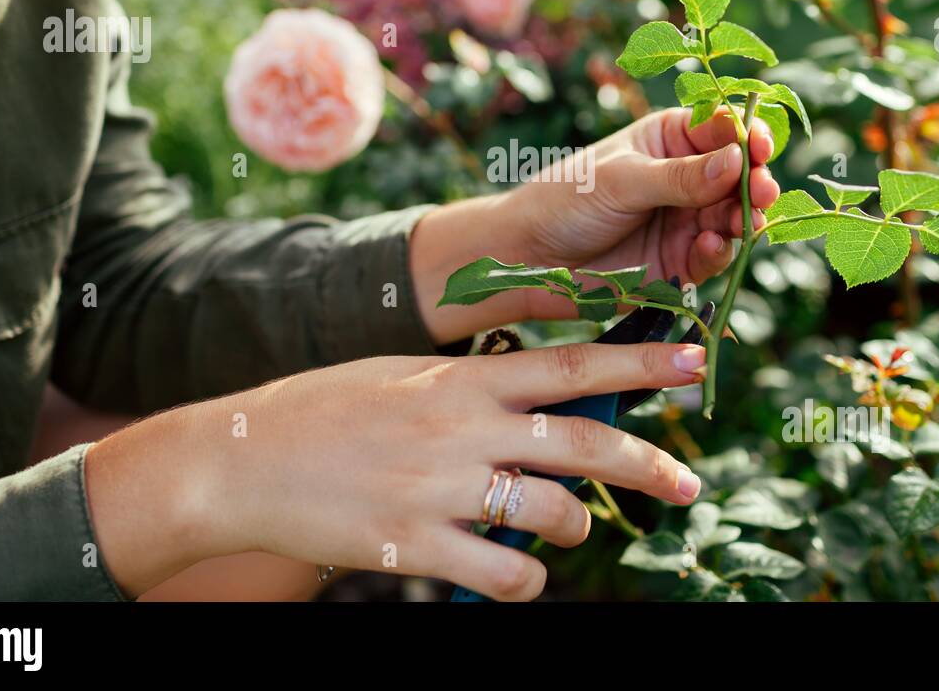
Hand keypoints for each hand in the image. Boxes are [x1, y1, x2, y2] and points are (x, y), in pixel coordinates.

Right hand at [86, 341, 707, 600]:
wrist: (243, 461)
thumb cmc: (327, 411)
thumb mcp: (405, 375)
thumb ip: (476, 385)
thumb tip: (548, 401)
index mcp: (461, 377)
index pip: (572, 365)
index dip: (641, 361)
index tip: (695, 359)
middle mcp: (461, 427)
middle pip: (583, 442)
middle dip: (648, 462)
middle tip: (688, 481)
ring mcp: (439, 487)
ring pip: (553, 515)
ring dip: (578, 528)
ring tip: (574, 529)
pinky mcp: (414, 545)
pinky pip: (504, 573)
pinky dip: (526, 580)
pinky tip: (518, 573)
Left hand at [411, 108, 779, 339]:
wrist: (529, 258)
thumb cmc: (565, 199)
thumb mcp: (620, 180)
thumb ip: (679, 176)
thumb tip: (738, 160)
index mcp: (671, 139)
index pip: (722, 130)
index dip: (747, 135)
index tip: (760, 145)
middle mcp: (687, 178)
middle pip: (740, 177)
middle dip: (756, 183)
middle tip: (763, 191)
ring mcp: (686, 221)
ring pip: (734, 219)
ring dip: (744, 220)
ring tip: (742, 223)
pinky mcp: (680, 262)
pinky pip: (713, 257)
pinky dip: (719, 253)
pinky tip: (711, 247)